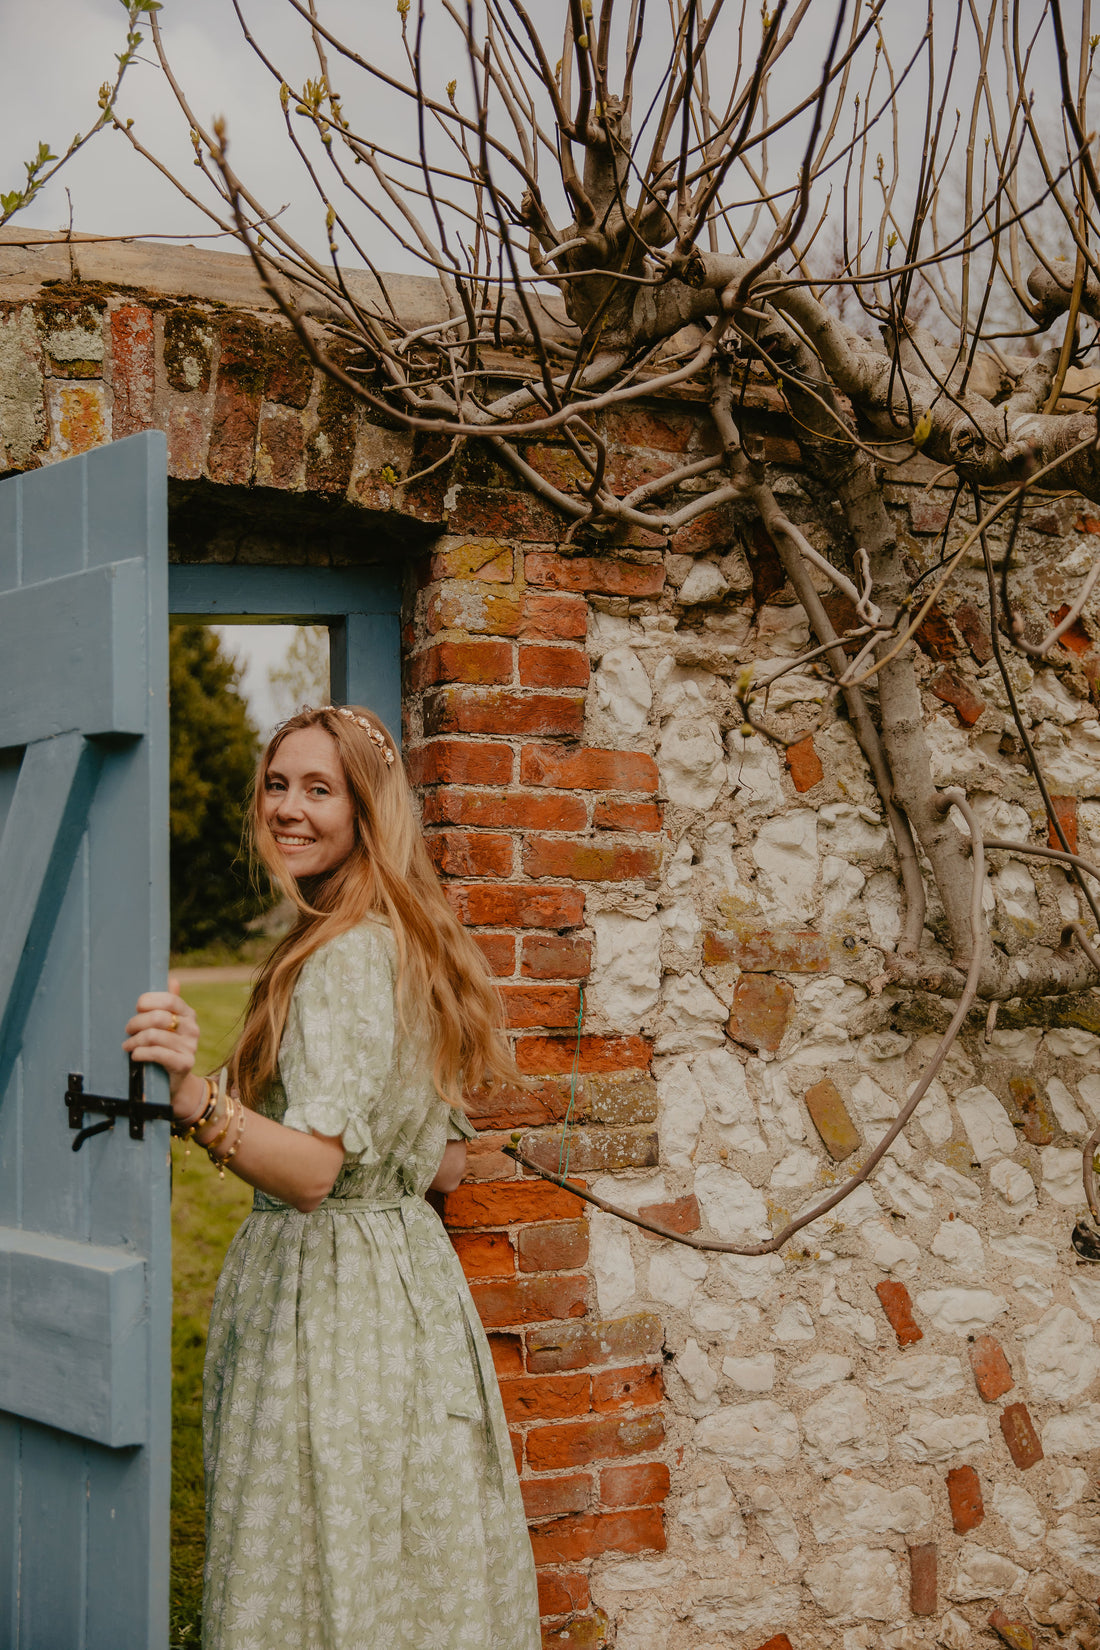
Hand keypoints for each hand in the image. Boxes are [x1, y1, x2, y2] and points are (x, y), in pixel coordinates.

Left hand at [123, 975, 201, 1110]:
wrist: (174, 1082)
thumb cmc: (165, 1048)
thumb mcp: (167, 1026)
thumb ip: (169, 1004)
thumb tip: (173, 979)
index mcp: (188, 1014)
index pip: (170, 1000)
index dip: (150, 1001)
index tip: (137, 1006)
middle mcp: (193, 1029)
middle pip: (159, 1017)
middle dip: (137, 1022)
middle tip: (127, 1029)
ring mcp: (190, 1047)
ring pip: (154, 1036)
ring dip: (134, 1041)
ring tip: (127, 1045)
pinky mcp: (185, 1064)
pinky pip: (158, 1054)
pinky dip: (141, 1053)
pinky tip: (134, 1056)